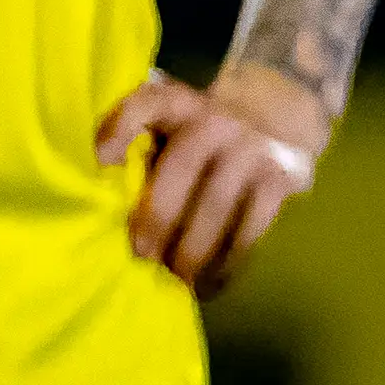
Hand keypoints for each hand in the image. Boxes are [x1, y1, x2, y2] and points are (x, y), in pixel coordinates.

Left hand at [98, 62, 327, 298]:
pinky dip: (230, 259)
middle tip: (142, 254)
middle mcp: (214, 120)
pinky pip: (252, 225)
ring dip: (194, 247)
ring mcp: (251, 148)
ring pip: (217, 204)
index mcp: (175, 103)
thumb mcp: (169, 124)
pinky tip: (212, 282)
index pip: (144, 104)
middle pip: (181, 167)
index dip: (119, 128)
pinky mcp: (282, 178)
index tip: (102, 161)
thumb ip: (143, 152)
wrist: (277, 112)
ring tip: (176, 278)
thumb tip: (111, 209)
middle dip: (158, 215)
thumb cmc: (200, 131)